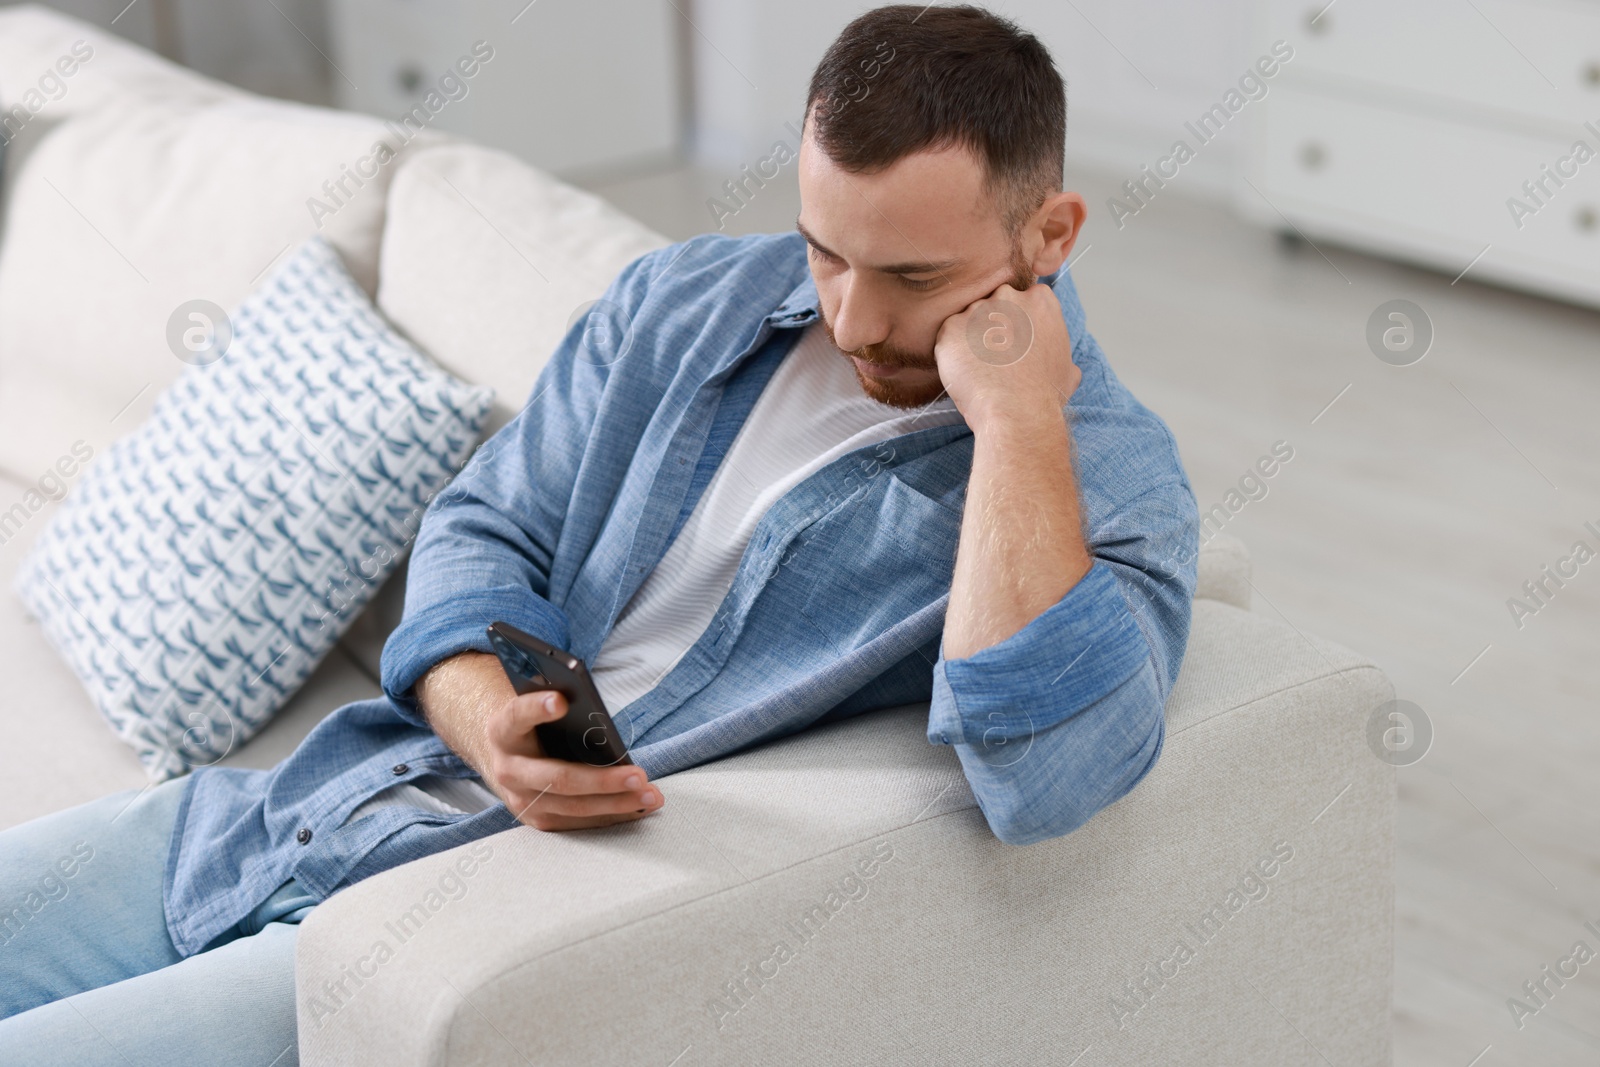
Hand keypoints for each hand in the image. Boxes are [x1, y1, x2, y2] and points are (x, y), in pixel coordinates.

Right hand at [483, 688, 662, 831]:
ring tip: (650, 795)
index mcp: (503, 731)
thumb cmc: (533, 726)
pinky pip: (579, 821)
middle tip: (638, 775)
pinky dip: (612, 815)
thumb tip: (595, 711)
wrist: (507, 758)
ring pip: (573, 806)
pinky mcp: (538, 819)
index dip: (536, 708)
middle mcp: (508, 769)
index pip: (517, 716)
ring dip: (617, 803)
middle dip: (601, 780)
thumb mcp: (537, 708)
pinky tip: (639, 807)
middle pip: (557, 778)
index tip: (560, 701)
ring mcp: (521, 799)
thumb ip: (557, 703)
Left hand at [933, 280, 1080, 433]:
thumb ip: (1059, 351)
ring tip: (980, 368)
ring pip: (970, 319)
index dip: (1018, 322)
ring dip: (972, 339)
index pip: (1024, 299)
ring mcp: (978, 310)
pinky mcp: (951, 327)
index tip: (1017, 342)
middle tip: (996, 356)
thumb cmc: (1044, 394)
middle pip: (995, 303)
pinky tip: (966, 372)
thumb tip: (1061, 362)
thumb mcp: (1067, 368)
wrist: (1016, 411)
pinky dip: (953, 353)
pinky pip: (949, 336)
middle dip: (994, 325)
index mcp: (1040, 300)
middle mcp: (1009, 296)